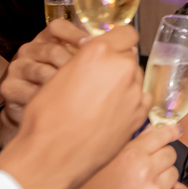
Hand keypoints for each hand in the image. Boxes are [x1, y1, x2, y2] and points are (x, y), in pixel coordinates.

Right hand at [0, 26, 148, 188]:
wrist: (52, 156)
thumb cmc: (47, 117)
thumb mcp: (59, 76)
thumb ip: (85, 61)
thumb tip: (97, 57)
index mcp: (99, 52)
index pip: (125, 32)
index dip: (117, 41)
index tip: (111, 49)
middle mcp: (122, 68)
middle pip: (129, 58)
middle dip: (117, 66)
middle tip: (99, 81)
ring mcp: (134, 93)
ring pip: (135, 79)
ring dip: (124, 85)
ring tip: (101, 102)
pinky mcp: (139, 115)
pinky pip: (140, 101)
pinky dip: (129, 104)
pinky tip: (110, 115)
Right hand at [58, 122, 187, 188]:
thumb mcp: (108, 163)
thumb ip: (134, 146)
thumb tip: (153, 129)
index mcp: (130, 156)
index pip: (160, 136)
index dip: (169, 131)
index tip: (175, 129)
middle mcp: (146, 172)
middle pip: (170, 153)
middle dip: (162, 157)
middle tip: (149, 166)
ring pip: (175, 172)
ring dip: (165, 176)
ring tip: (148, 185)